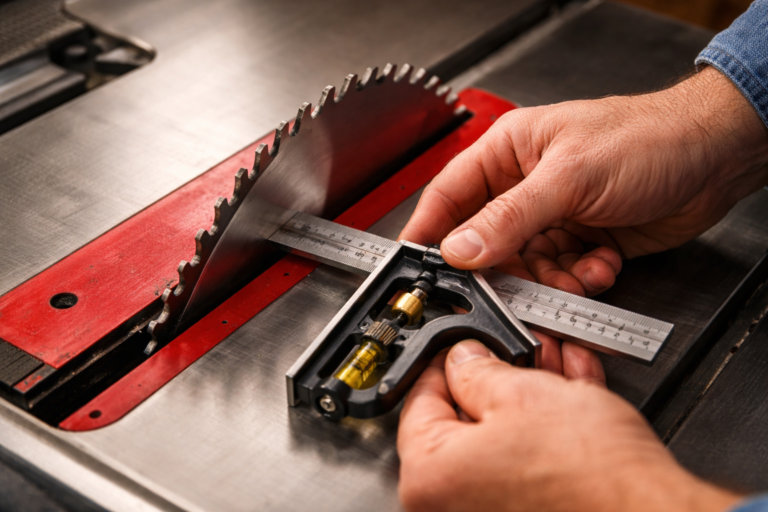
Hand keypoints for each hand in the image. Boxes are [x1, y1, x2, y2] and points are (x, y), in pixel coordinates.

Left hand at [397, 340, 741, 511]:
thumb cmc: (592, 477)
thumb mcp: (523, 393)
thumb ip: (477, 370)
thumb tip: (463, 359)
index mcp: (430, 478)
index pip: (418, 400)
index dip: (445, 360)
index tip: (464, 346)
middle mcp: (450, 505)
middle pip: (463, 419)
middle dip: (499, 375)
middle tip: (518, 351)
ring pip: (501, 437)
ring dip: (529, 396)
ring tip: (554, 365)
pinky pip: (524, 462)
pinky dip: (544, 429)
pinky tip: (568, 394)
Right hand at [400, 67, 767, 278]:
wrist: (716, 156)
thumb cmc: (647, 138)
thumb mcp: (569, 177)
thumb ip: (509, 218)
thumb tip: (459, 249)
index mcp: (508, 153)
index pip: (450, 195)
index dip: (429, 232)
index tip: (416, 267)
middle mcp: (525, 186)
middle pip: (488, 242)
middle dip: (505, 270)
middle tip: (514, 290)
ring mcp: (553, 216)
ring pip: (527, 266)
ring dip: (552, 279)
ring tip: (579, 273)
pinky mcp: (582, 241)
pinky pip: (562, 275)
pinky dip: (580, 279)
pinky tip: (601, 265)